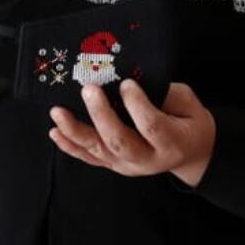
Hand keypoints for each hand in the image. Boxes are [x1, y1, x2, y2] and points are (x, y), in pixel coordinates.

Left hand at [48, 80, 215, 187]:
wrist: (190, 154)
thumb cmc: (188, 122)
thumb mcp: (189, 105)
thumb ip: (167, 95)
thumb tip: (136, 79)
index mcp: (171, 144)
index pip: (151, 126)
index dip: (137, 104)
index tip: (127, 82)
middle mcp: (147, 159)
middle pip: (119, 141)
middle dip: (100, 114)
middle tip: (88, 89)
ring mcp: (126, 166)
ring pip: (98, 151)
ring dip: (75, 130)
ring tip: (58, 112)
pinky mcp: (112, 166)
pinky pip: (88, 158)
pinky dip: (69, 145)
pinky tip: (55, 131)